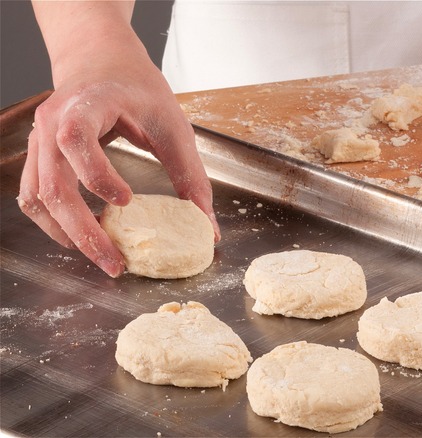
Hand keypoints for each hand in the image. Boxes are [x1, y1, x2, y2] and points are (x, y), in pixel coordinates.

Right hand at [20, 1, 219, 276]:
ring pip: (38, 198)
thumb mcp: (173, 124)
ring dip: (67, 234)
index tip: (126, 201)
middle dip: (84, 231)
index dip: (96, 175)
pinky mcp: (38, 157)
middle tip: (114, 262)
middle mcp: (53, 123)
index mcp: (87, 104)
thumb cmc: (138, 89)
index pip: (75, 139)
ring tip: (103, 257)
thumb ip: (191, 175)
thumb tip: (209, 228)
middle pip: (53, 185)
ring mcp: (39, 141)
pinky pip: (33, 197)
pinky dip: (54, 223)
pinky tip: (82, 238)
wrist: (102, 61)